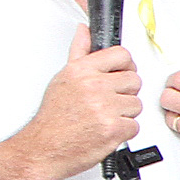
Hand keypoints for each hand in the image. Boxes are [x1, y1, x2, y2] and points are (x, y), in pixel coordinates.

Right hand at [21, 27, 141, 179]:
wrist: (44, 148)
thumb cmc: (53, 118)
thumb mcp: (63, 78)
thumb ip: (79, 52)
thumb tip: (84, 31)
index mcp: (82, 70)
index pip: (122, 55)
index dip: (125, 66)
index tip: (120, 74)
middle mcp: (94, 86)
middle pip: (134, 80)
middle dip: (124, 93)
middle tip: (108, 102)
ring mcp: (105, 107)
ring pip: (136, 104)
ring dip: (124, 114)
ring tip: (103, 118)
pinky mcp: (113, 128)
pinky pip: (135, 126)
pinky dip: (124, 132)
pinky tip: (106, 130)